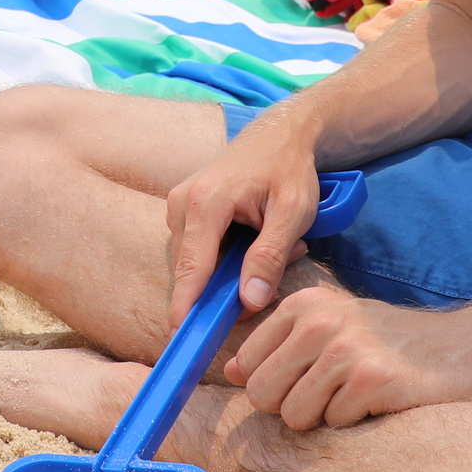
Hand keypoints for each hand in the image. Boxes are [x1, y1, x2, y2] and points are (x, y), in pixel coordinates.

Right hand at [163, 111, 322, 329]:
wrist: (279, 134)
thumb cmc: (288, 169)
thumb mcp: (292, 212)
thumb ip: (270, 256)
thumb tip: (249, 301)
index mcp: (204, 204)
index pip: (192, 268)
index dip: (187, 306)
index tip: (182, 338)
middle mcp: (181, 205)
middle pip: (193, 270)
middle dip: (230, 283)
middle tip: (280, 262)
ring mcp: (178, 207)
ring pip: (196, 262)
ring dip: (232, 268)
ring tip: (276, 242)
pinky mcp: (183, 212)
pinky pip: (199, 250)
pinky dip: (227, 256)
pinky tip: (257, 238)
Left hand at [220, 288, 471, 429]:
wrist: (465, 347)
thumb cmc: (392, 342)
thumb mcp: (333, 324)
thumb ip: (281, 343)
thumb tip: (231, 373)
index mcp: (302, 305)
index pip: (245, 366)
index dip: (269, 385)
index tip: (299, 383)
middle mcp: (319, 322)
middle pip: (261, 395)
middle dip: (289, 407)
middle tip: (329, 396)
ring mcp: (345, 350)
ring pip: (294, 416)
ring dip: (324, 417)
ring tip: (355, 395)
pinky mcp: (372, 381)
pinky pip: (335, 424)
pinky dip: (355, 422)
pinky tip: (379, 400)